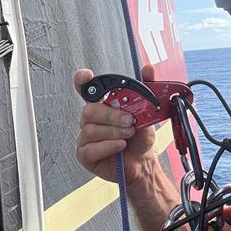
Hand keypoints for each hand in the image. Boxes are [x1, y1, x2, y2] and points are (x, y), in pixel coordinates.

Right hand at [74, 65, 156, 184]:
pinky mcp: (85, 154)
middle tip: (129, 121)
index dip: (82, 81)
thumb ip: (146, 89)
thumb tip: (148, 68)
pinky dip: (108, 146)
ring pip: (91, 129)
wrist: (143, 161)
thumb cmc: (140, 137)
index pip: (86, 89)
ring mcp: (85, 137)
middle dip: (112, 116)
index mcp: (102, 105)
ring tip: (128, 135)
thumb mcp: (147, 111)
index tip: (87, 76)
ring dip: (114, 132)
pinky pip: (90, 148)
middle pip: (90, 110)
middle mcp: (91, 120)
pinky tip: (119, 146)